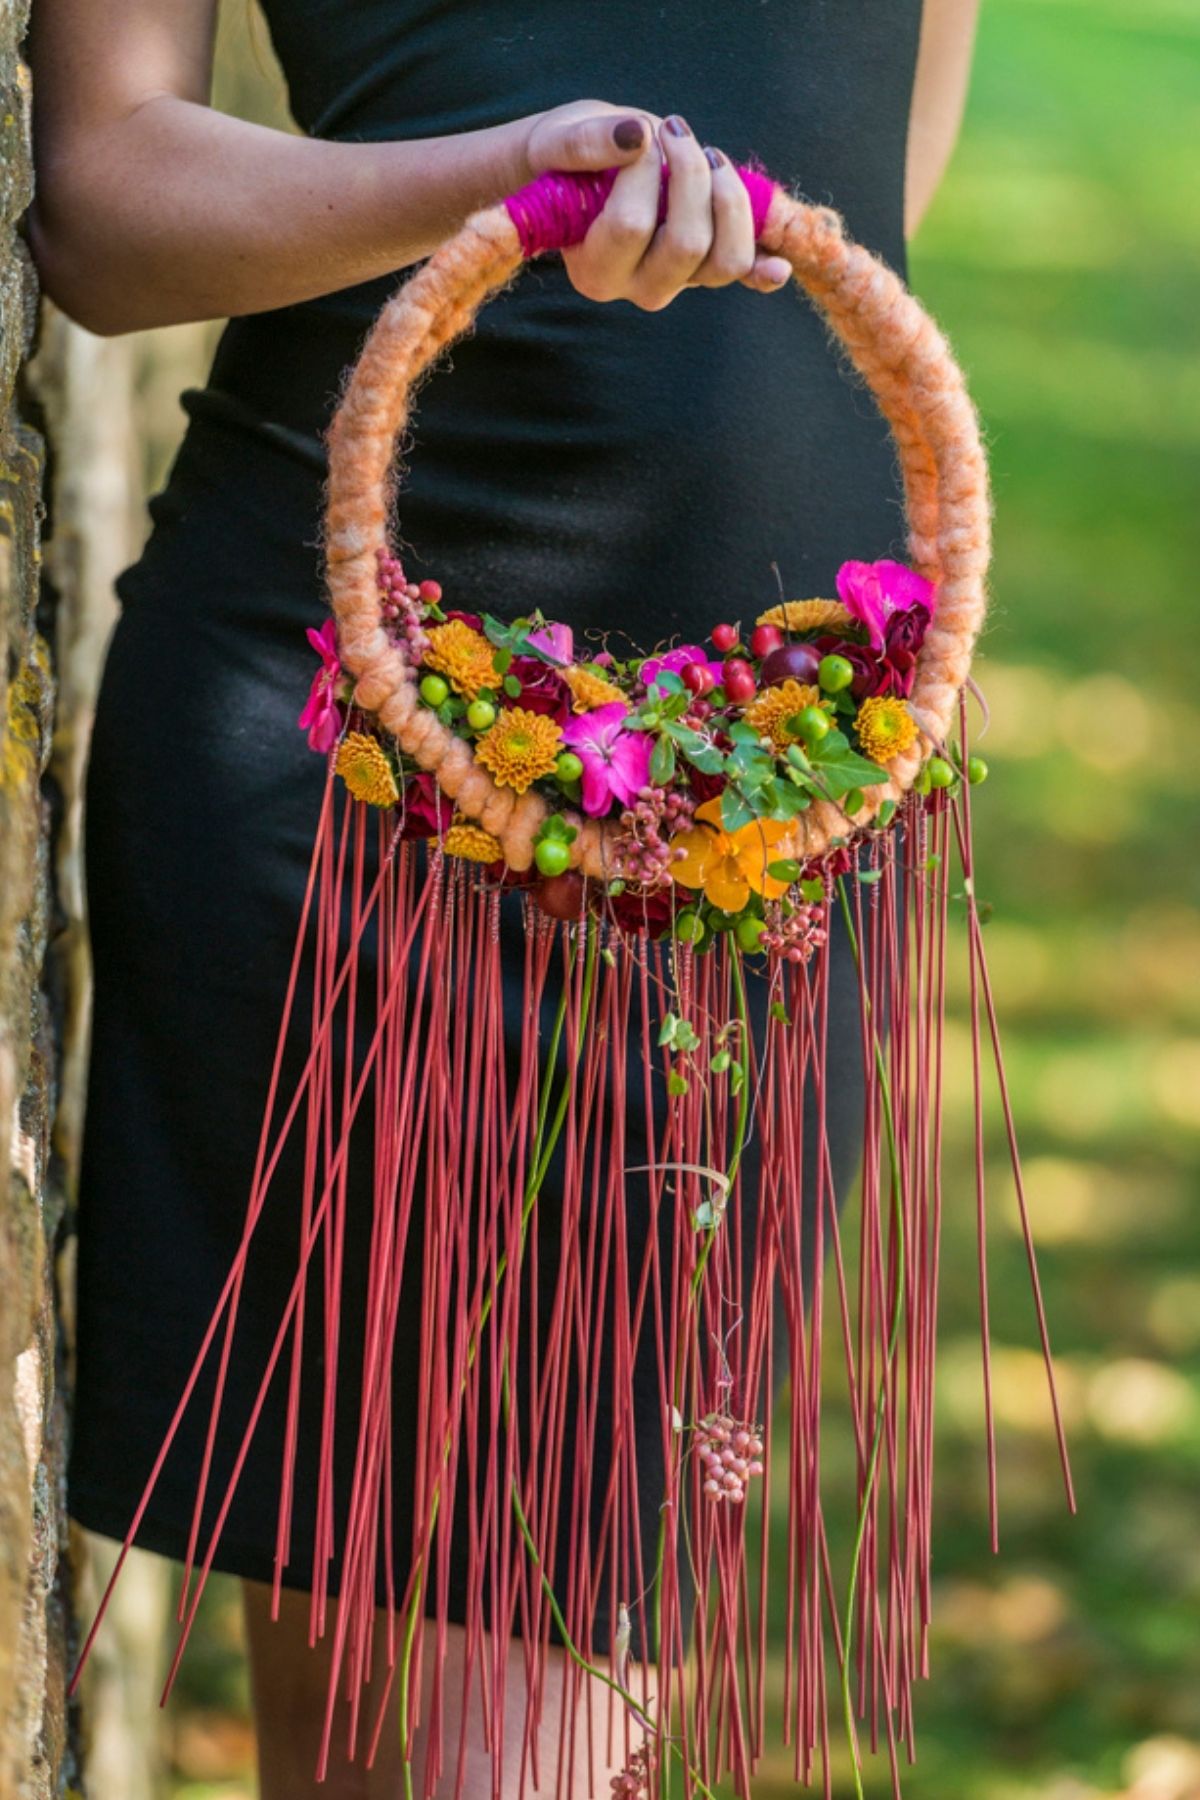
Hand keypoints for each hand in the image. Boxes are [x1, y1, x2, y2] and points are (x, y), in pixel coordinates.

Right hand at [519, 102, 791, 310]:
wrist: (580, 171)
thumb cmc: (565, 158)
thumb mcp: (560, 142)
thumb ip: (586, 144)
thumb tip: (635, 136)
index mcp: (595, 268)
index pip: (631, 226)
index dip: (642, 172)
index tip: (637, 133)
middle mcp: (638, 286)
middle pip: (688, 244)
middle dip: (692, 176)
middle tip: (674, 130)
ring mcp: (677, 281)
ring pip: (726, 259)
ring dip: (729, 198)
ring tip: (710, 155)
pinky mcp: (704, 267)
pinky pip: (742, 273)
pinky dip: (763, 269)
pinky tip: (778, 265)